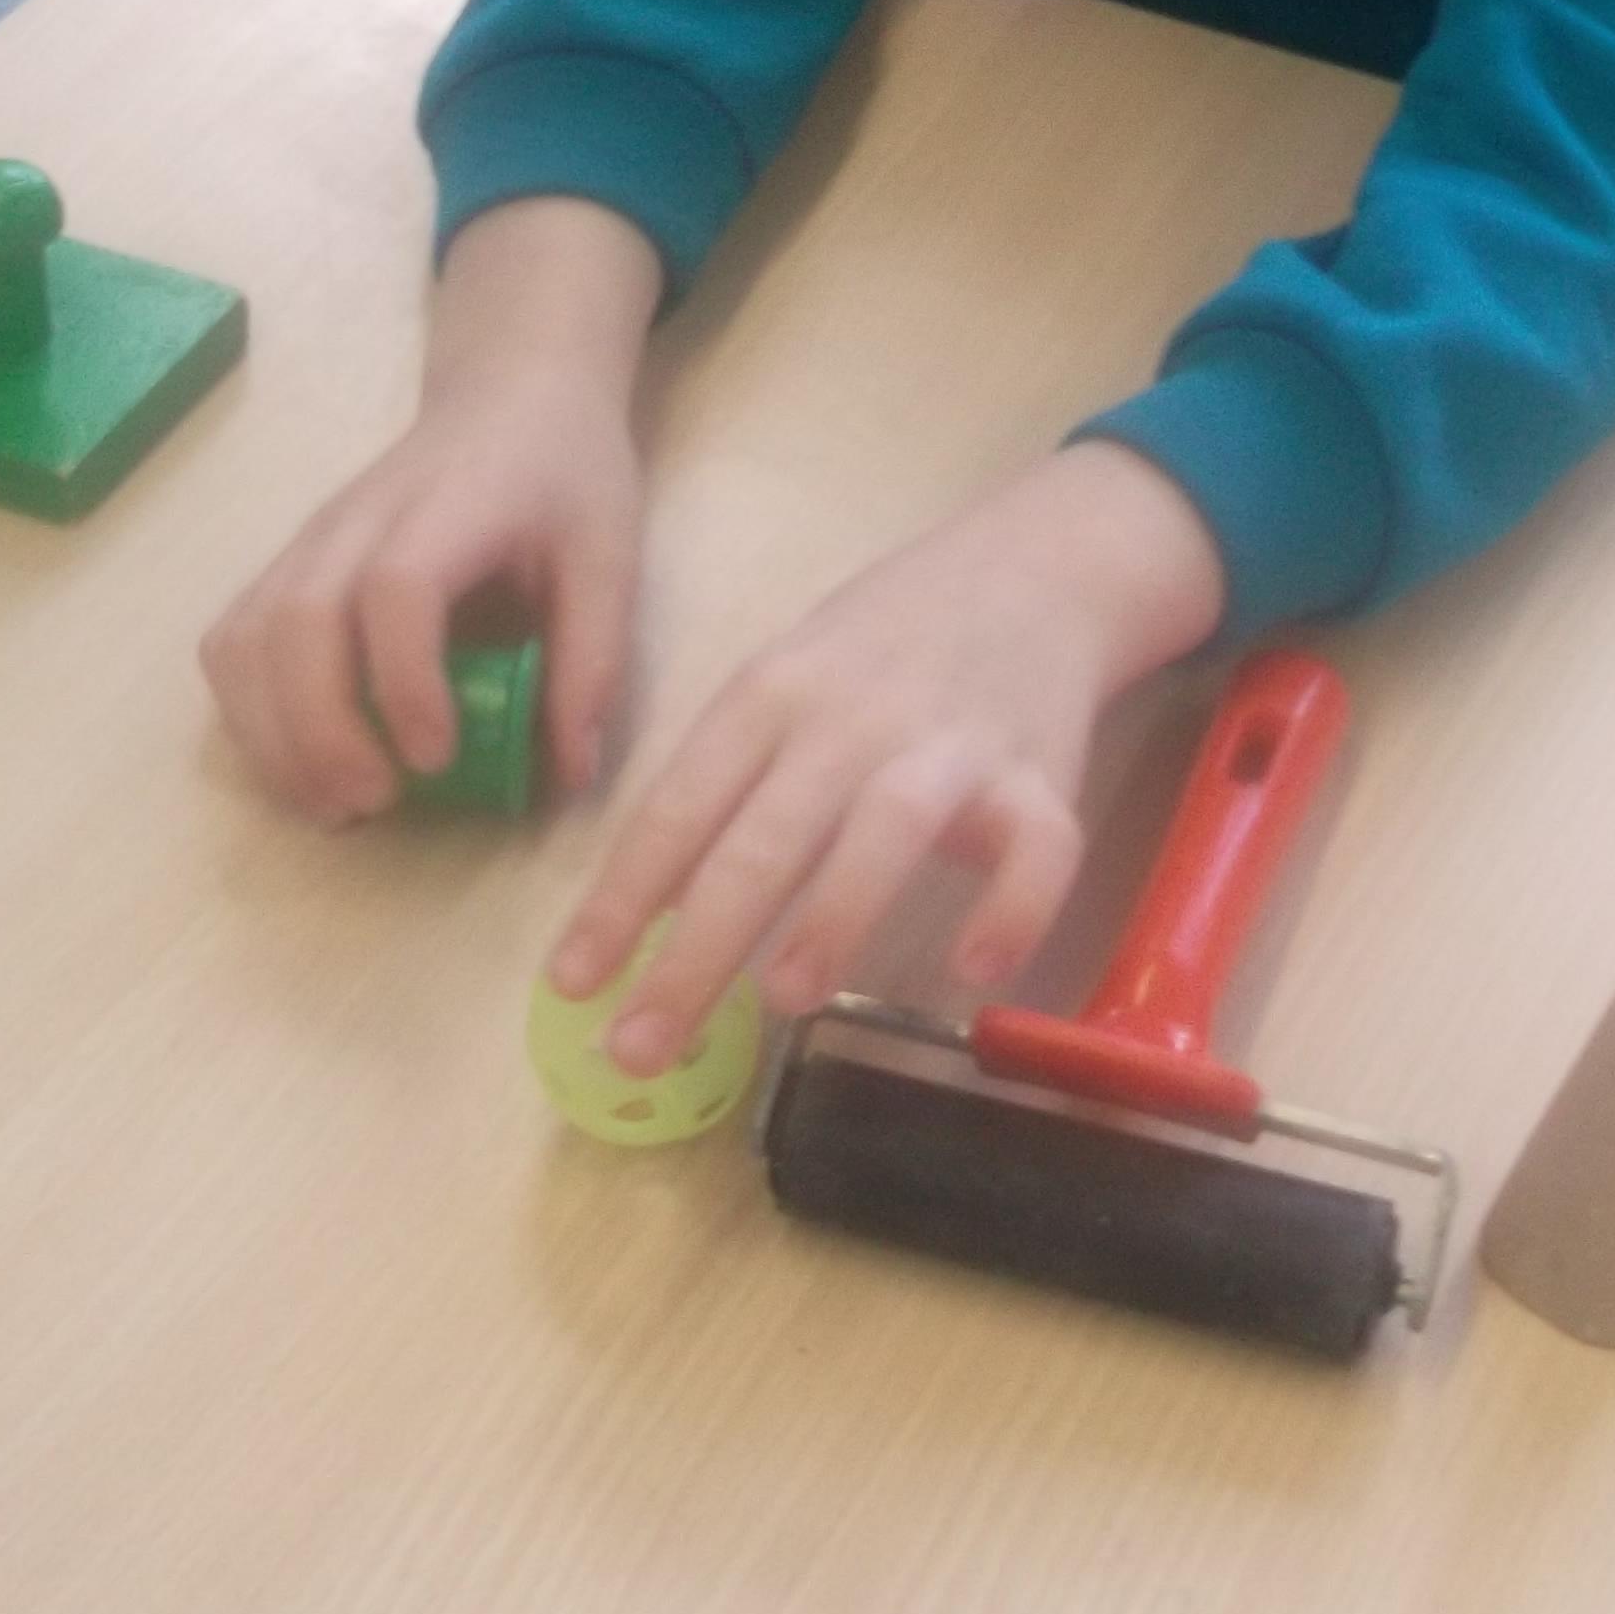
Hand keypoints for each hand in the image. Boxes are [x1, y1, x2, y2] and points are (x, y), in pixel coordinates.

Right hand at [200, 195, 662, 821]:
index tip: (437, 759)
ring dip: (272, 737)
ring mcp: (306, 544)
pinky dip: (248, 716)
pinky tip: (302, 766)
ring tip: (335, 807)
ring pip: (244, 640)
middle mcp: (355, 523)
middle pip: (295, 622)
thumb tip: (567, 775)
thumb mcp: (610, 555)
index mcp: (448, 510)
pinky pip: (231, 645)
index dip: (403, 680)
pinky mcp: (283, 568)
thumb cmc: (562, 475)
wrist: (508, 395)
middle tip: (374, 803)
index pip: (395, 589)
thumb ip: (594, 659)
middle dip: (319, 731)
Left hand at [547, 438, 1225, 1072]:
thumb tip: (644, 913)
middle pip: (764, 836)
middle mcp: (853, 719)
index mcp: (771, 694)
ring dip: (833, 914)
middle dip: (696, 947)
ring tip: (783, 998)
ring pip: (887, 831)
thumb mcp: (785, 680)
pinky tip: (978, 969)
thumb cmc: (883, 645)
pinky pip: (1037, 848)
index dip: (620, 899)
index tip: (572, 986)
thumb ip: (729, 781)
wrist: (1036, 567)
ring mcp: (951, 745)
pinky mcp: (1042, 776)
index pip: (679, 804)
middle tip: (641, 1046)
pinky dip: (1012, 907)